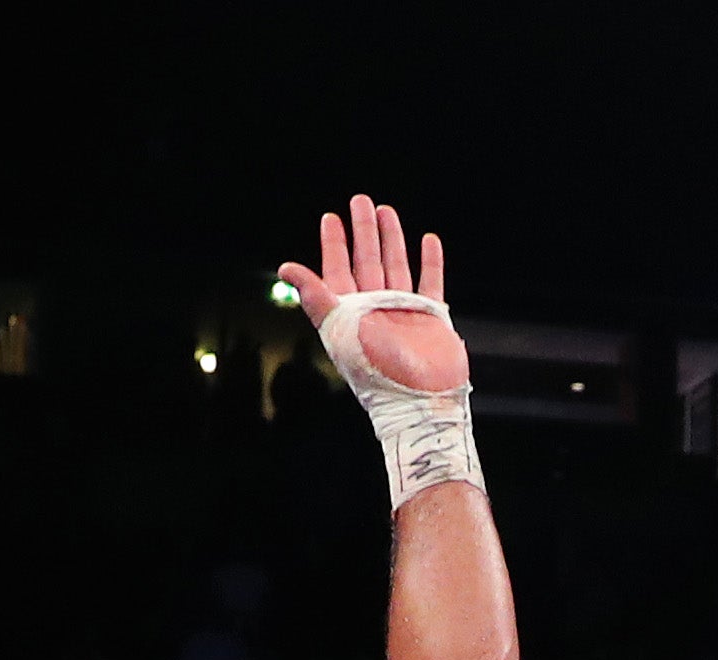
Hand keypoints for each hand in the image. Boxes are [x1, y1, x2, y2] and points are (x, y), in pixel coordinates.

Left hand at [279, 197, 464, 397]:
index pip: (337, 270)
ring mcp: (403, 311)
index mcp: (350, 312)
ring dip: (392, 239)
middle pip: (367, 261)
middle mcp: (375, 308)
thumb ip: (316, 297)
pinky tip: (428, 240)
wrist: (417, 400)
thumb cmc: (375, 371)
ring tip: (387, 211)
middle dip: (363, 231)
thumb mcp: (338, 329)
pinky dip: (430, 261)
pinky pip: (431, 282)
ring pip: (396, 265)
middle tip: (360, 201)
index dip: (333, 244)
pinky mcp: (430, 317)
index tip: (331, 218)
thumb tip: (286, 268)